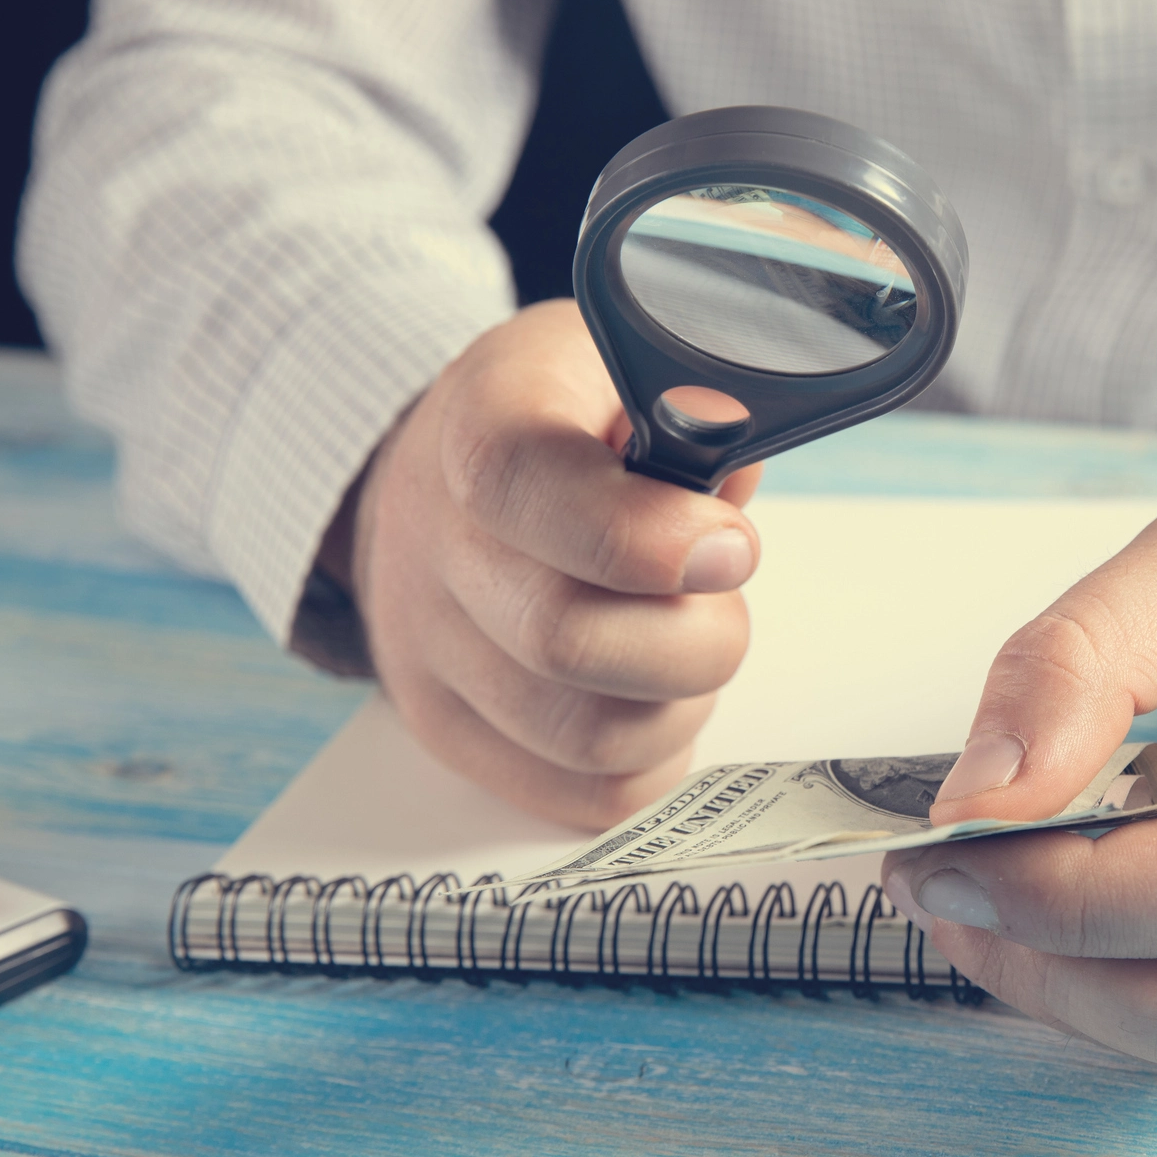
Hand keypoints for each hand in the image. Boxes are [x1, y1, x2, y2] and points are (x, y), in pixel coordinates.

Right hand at [341, 299, 762, 825]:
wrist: (451, 474)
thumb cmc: (577, 419)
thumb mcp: (638, 364)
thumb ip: (702, 412)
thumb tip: (732, 488)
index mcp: (483, 417)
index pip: (522, 485)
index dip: (644, 535)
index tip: (728, 545)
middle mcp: (431, 535)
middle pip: (564, 638)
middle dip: (695, 633)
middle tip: (721, 590)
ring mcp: (424, 644)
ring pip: (589, 735)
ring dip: (680, 699)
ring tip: (684, 635)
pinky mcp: (447, 726)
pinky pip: (583, 792)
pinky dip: (654, 755)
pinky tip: (656, 691)